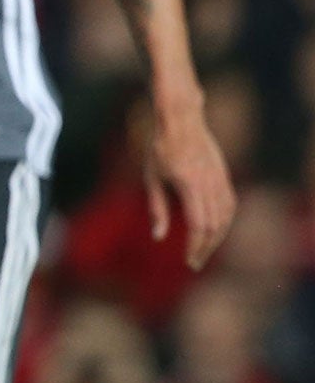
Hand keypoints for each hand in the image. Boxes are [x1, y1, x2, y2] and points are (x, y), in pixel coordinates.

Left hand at [145, 97, 235, 269]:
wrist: (181, 119)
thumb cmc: (159, 147)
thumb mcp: (151, 177)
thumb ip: (157, 207)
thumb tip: (158, 237)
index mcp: (189, 184)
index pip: (199, 225)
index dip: (195, 246)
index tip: (188, 261)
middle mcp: (209, 183)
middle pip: (216, 226)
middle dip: (206, 248)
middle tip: (194, 262)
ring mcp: (220, 179)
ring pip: (226, 217)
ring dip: (217, 238)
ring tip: (203, 250)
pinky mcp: (224, 176)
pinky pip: (230, 205)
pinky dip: (224, 222)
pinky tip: (215, 231)